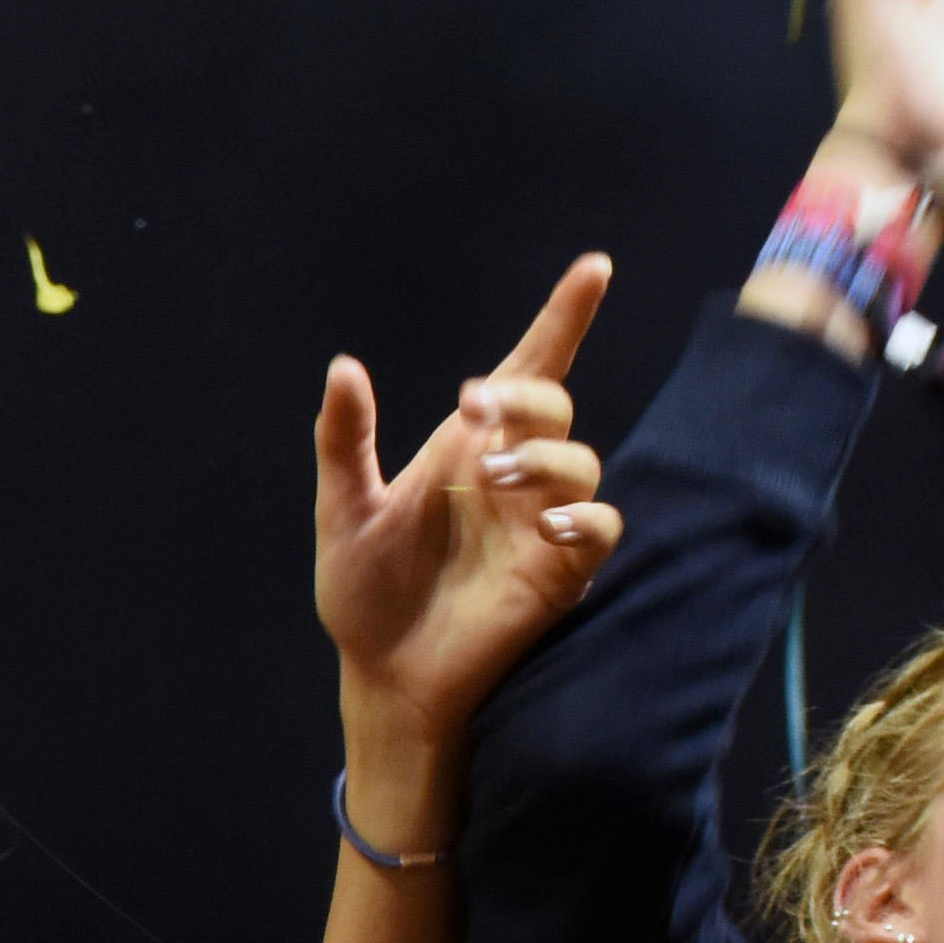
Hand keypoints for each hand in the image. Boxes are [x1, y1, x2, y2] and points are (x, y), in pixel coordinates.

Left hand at [308, 259, 626, 743]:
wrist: (385, 674)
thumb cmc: (367, 594)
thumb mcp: (344, 510)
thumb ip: (345, 440)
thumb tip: (344, 366)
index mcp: (467, 447)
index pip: (528, 368)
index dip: (564, 318)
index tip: (594, 268)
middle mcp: (513, 476)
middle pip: (553, 405)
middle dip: (526, 395)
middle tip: (474, 405)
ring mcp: (541, 523)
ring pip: (580, 462)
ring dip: (544, 455)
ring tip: (495, 475)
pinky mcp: (560, 572)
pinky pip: (599, 529)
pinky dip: (584, 518)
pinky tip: (546, 526)